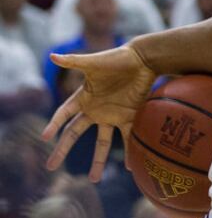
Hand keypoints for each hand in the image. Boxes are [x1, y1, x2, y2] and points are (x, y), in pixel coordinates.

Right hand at [41, 45, 156, 182]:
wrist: (144, 59)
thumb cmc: (117, 58)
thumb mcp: (94, 62)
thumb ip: (74, 61)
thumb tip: (52, 55)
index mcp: (84, 97)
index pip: (64, 114)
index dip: (54, 125)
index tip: (44, 138)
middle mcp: (96, 109)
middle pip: (75, 133)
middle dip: (63, 149)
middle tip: (51, 167)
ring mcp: (112, 115)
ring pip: (102, 143)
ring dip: (98, 160)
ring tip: (94, 179)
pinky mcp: (129, 116)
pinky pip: (127, 138)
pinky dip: (129, 152)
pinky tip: (129, 166)